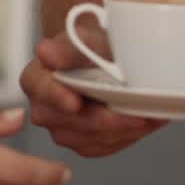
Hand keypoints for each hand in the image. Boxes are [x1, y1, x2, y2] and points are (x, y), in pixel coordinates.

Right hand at [19, 30, 164, 157]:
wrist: (108, 62)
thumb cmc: (92, 50)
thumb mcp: (85, 39)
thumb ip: (69, 47)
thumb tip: (46, 51)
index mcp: (36, 79)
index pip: (40, 89)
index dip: (57, 97)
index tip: (75, 102)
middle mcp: (44, 109)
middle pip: (70, 121)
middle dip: (104, 119)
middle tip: (133, 113)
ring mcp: (63, 130)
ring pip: (91, 138)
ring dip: (122, 129)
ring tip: (148, 115)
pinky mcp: (84, 143)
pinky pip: (105, 146)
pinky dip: (128, 135)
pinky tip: (145, 122)